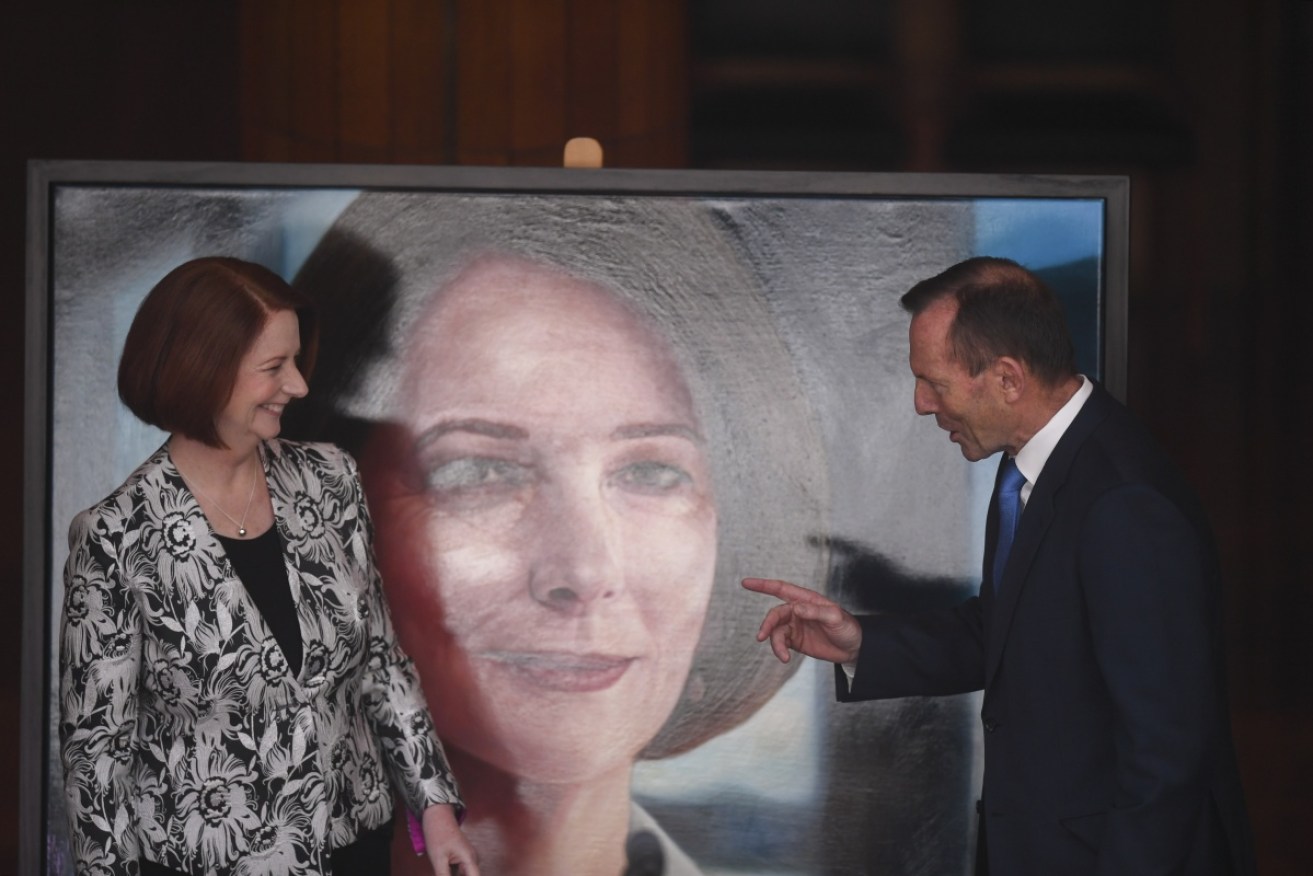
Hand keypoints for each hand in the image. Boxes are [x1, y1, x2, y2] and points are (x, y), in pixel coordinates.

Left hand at [421, 804, 479, 875]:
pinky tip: (444, 871)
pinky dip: (453, 874)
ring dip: (453, 875)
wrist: (437, 818)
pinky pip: (461, 872)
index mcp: (470, 859)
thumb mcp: (439, 860)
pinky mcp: (463, 858)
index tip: (455, 875)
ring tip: (443, 867)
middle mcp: (473, 859)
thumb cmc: (438, 835)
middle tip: (444, 872)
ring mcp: (468, 858)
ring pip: (464, 875)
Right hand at [741, 577, 861, 664]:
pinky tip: (785, 657)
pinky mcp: (795, 641)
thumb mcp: (835, 617)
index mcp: (806, 600)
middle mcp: (798, 611)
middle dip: (767, 624)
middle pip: (775, 614)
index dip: (763, 585)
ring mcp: (795, 626)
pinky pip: (780, 643)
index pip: (781, 588)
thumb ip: (815, 611)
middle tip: (762, 636)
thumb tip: (796, 608)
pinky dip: (779, 650)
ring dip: (775, 643)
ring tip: (782, 655)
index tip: (746, 583)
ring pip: (776, 631)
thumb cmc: (847, 627)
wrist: (853, 649)